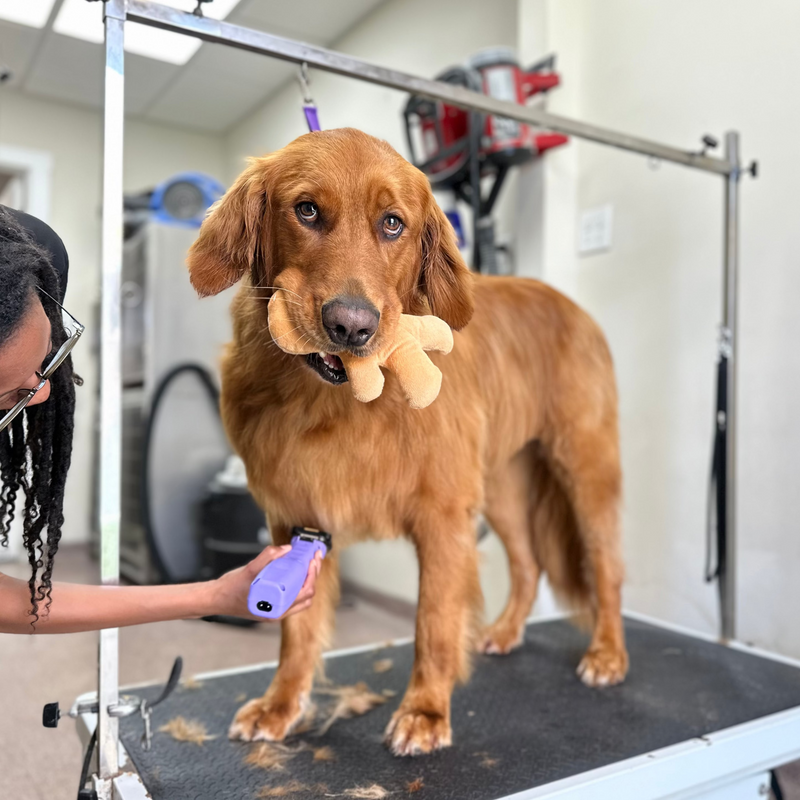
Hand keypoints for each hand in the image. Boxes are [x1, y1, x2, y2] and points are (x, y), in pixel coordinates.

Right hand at [206, 545, 321, 620]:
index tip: (313, 560)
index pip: (305, 592)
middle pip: (306, 595)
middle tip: (314, 559)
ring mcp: (275, 610)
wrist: (216, 598)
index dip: (312, 575)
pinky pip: (291, 597)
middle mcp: (278, 612)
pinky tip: (295, 572)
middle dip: (313, 575)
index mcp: (277, 609)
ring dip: (307, 580)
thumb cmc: (230, 589)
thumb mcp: (250, 570)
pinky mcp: (271, 605)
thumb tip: (286, 549)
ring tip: (307, 564)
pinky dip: (297, 584)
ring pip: (300, 598)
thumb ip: (267, 557)